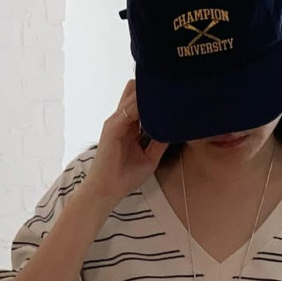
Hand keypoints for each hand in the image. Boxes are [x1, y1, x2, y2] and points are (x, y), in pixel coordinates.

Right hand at [83, 80, 168, 205]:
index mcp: (130, 126)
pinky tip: (158, 109)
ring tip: (169, 94)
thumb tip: (175, 129)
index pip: (141, 100)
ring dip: (149, 95)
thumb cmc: (125, 177)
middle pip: (136, 92)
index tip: (174, 94)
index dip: (155, 96)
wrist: (107, 190)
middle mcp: (122, 120)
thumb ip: (160, 142)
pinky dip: (142, 106)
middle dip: (153, 90)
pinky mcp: (112, 127)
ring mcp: (116, 121)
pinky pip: (128, 110)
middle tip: (173, 90)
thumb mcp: (150, 157)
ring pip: (133, 95)